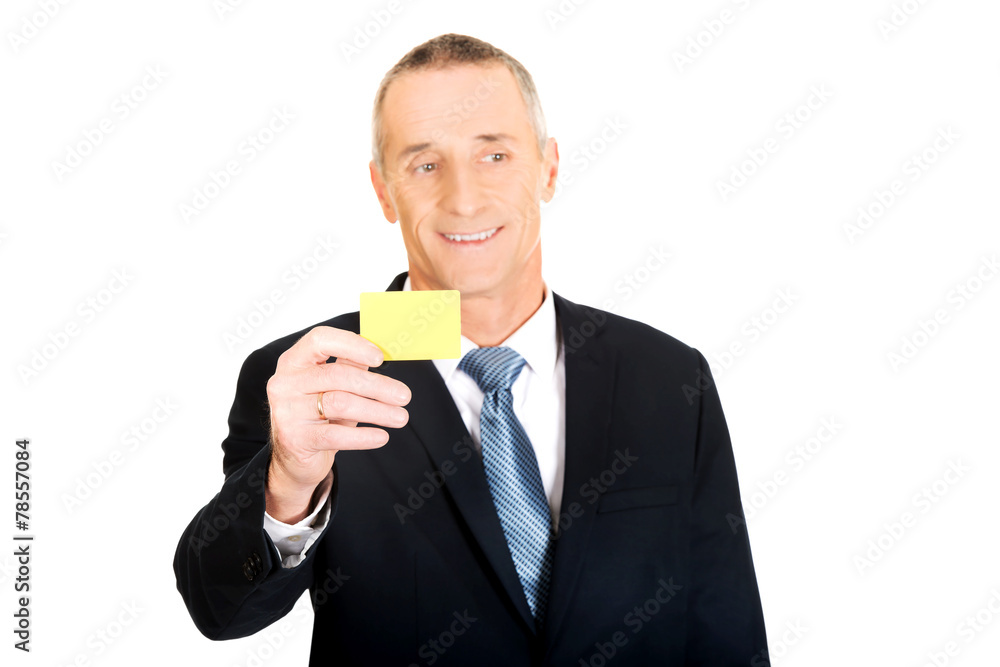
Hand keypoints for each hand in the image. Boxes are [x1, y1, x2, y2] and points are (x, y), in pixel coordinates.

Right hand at [264, 326, 410, 522]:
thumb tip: (381, 352)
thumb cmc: (318, 415)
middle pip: (337, 375)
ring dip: (377, 411)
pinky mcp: (294, 439)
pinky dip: (363, 436)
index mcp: (294, 361)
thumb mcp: (332, 387)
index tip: (380, 358)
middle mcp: (284, 383)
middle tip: (404, 395)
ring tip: (401, 417)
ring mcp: (286, 411)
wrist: (294, 458)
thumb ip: (350, 366)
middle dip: (377, 386)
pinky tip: (382, 437)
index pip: (320, 340)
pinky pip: (335, 435)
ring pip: (340, 404)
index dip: (352, 344)